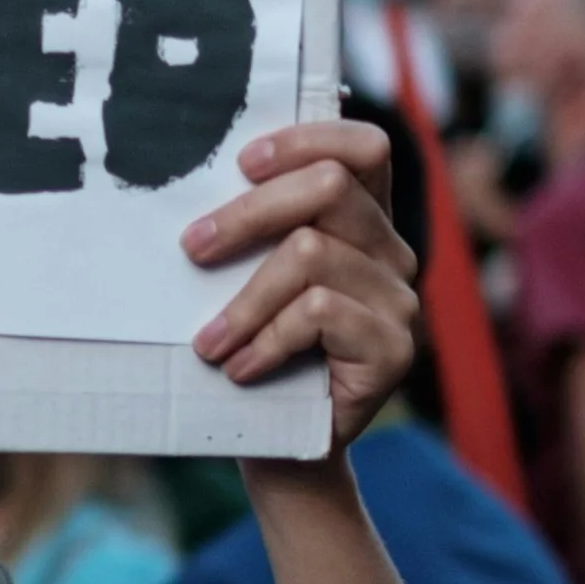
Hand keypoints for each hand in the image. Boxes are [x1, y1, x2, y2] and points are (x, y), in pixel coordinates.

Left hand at [185, 118, 417, 454]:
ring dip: (244, 301)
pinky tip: (239, 368)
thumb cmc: (254, 349)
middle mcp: (389, 250)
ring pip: (311, 255)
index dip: (307, 139)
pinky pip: (319, 313)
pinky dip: (266, 340)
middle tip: (192, 249)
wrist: (281, 444)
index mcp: (360, 220)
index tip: (242, 163)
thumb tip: (186, 181)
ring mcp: (399, 299)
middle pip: (329, 187)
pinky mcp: (394, 348)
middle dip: (248, 214)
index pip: (362, 147)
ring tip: (208, 343)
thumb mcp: (247, 278)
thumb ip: (250, 231)